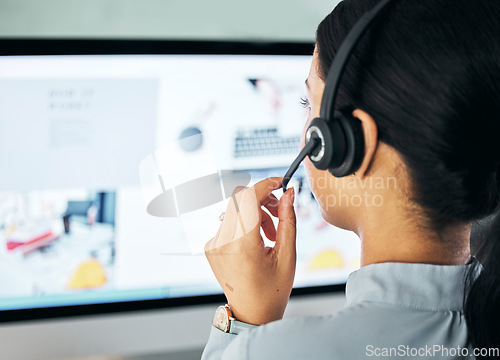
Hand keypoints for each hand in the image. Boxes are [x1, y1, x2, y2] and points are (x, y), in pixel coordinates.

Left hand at [205, 177, 295, 324]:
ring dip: (255, 213)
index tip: (280, 183)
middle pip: (241, 199)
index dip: (267, 184)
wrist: (251, 313)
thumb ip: (288, 219)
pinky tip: (257, 241)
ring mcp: (213, 243)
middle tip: (280, 212)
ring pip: (235, 208)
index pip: (249, 197)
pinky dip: (245, 223)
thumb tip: (289, 193)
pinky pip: (229, 221)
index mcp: (242, 244)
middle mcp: (223, 241)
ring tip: (271, 234)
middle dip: (263, 199)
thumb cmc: (271, 290)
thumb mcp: (287, 254)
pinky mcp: (210, 245)